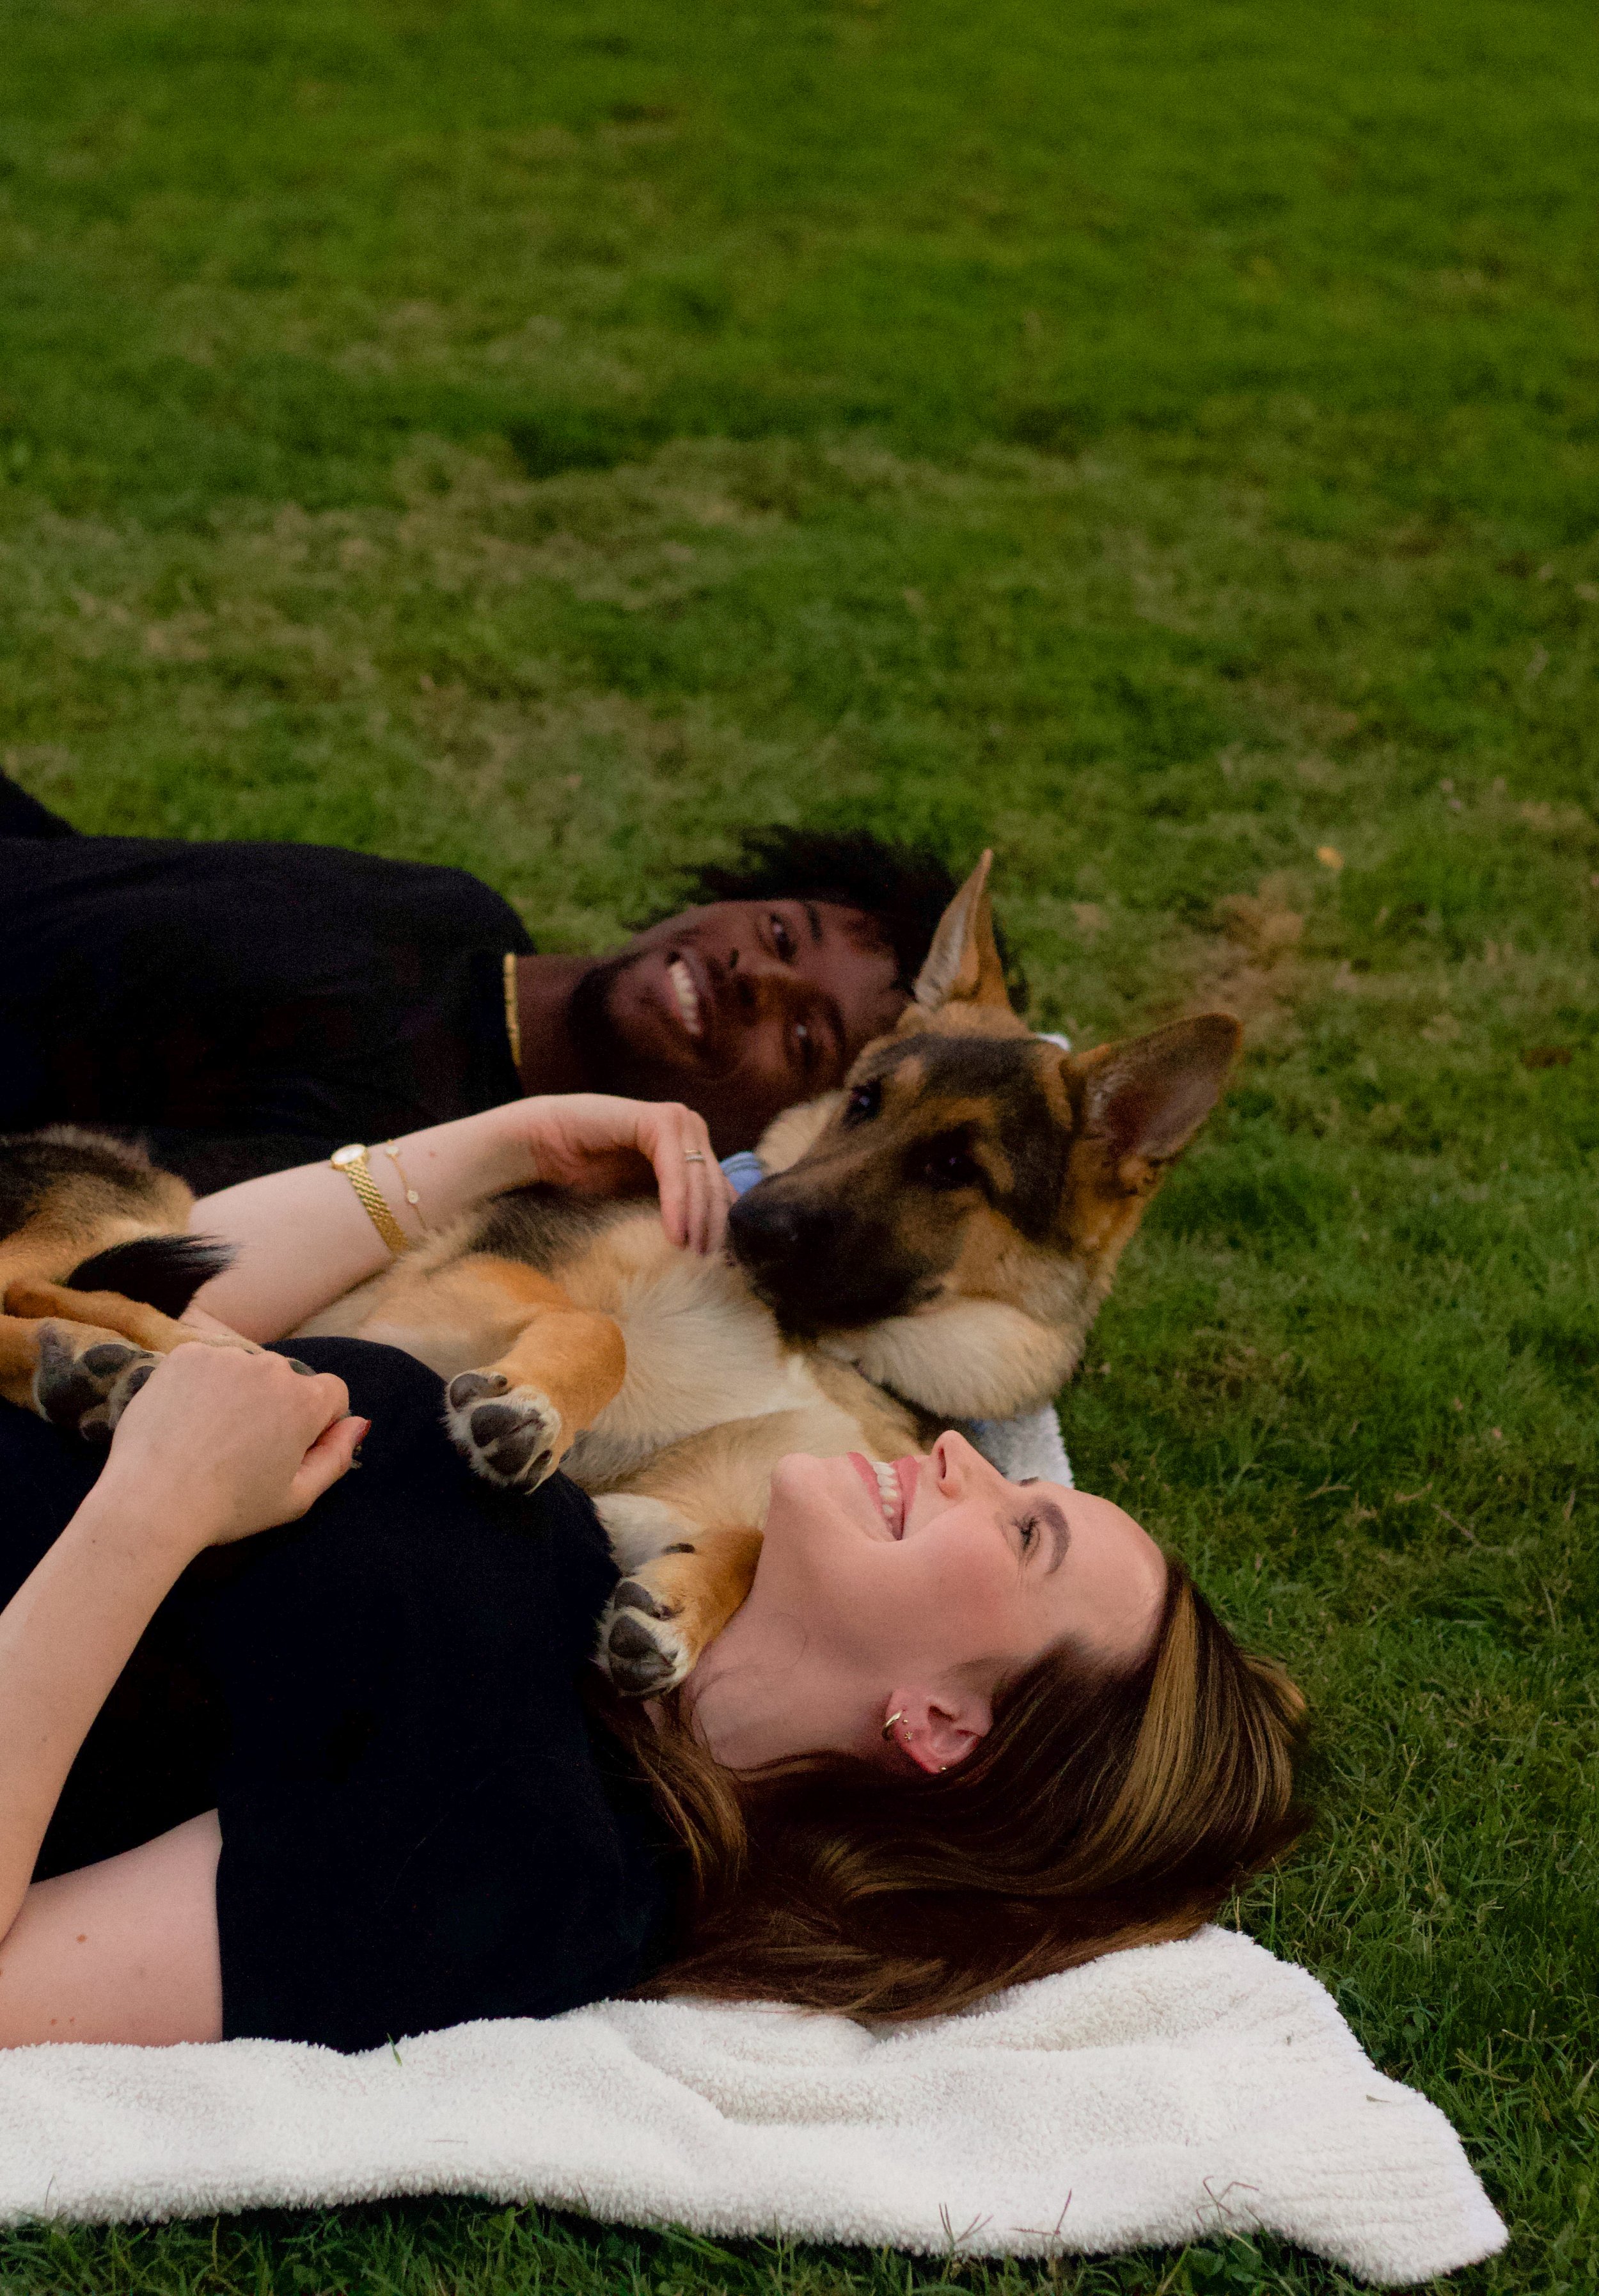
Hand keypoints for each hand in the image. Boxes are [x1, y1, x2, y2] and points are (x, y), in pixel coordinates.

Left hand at [95, 1347, 366, 1556]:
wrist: (152, 1500)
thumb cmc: (228, 1507)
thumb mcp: (297, 1498)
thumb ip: (337, 1457)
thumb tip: (359, 1423)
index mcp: (304, 1400)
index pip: (332, 1393)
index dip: (317, 1423)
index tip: (288, 1449)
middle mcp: (271, 1367)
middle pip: (286, 1381)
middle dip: (274, 1407)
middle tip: (241, 1450)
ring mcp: (226, 1357)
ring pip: (244, 1371)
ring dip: (236, 1393)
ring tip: (208, 1437)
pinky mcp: (186, 1354)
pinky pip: (206, 1364)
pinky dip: (200, 1385)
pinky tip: (186, 1420)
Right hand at [517, 1095, 734, 1253]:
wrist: (544, 1145)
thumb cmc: (588, 1172)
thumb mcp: (642, 1195)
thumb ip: (675, 1207)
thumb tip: (709, 1246)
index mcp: (692, 1143)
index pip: (720, 1189)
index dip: (720, 1227)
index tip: (718, 1265)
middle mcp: (690, 1127)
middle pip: (715, 1186)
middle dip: (714, 1229)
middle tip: (709, 1267)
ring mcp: (677, 1121)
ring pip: (700, 1181)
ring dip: (699, 1222)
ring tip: (693, 1256)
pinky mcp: (658, 1121)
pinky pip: (675, 1172)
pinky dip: (677, 1206)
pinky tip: (676, 1236)